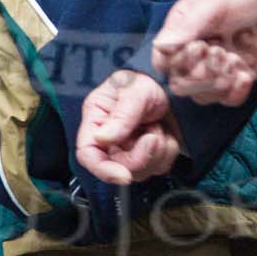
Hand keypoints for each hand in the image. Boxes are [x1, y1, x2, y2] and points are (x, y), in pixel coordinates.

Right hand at [76, 70, 180, 184]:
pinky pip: (158, 167)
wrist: (169, 83)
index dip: (103, 169)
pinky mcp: (148, 155)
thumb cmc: (145, 80)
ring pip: (140, 172)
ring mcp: (128, 150)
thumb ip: (122, 114)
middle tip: (154, 134)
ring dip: (157, 151)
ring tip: (157, 126)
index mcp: (96, 120)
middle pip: (117, 167)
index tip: (124, 175)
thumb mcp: (135, 90)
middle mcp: (109, 140)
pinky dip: (167, 152)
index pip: (88, 154)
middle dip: (141, 156)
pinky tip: (165, 133)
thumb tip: (102, 138)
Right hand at [151, 0, 256, 106]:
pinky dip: (236, 91)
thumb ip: (187, 25)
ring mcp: (215, 68)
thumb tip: (161, 46)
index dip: (178, 63)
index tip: (199, 47)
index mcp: (180, 31)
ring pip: (202, 96)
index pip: (163, 62)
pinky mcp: (236, 77)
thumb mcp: (213, 2)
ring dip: (219, 82)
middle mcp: (193, 53)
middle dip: (201, 75)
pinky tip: (246, 75)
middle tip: (221, 52)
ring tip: (235, 59)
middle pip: (180, 84)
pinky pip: (228, 99)